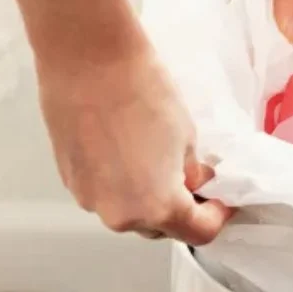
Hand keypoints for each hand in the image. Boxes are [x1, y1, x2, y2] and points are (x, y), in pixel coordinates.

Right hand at [36, 44, 232, 244]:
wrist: (88, 59)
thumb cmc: (139, 89)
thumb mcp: (186, 136)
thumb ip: (190, 173)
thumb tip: (190, 183)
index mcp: (158, 208)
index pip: (198, 232)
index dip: (216, 217)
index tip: (220, 203)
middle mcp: (121, 215)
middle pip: (159, 228)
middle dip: (177, 209)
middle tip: (189, 179)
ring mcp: (91, 201)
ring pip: (128, 212)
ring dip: (144, 198)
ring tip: (150, 160)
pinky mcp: (71, 182)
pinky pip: (104, 193)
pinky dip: (117, 182)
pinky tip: (121, 149)